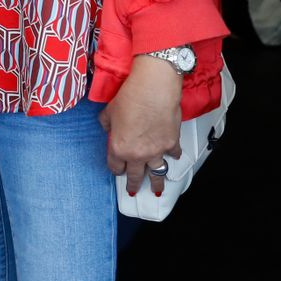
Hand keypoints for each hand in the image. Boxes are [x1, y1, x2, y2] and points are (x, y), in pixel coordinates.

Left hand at [100, 55, 183, 196]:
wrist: (154, 90)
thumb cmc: (130, 98)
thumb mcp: (109, 111)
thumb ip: (107, 124)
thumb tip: (109, 129)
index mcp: (119, 148)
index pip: (115, 166)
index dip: (115, 169)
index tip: (118, 170)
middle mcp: (137, 154)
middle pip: (135, 176)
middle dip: (133, 184)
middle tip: (133, 190)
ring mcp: (156, 151)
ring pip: (156, 173)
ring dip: (156, 183)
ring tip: (156, 190)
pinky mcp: (172, 144)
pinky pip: (173, 155)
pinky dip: (173, 156)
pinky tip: (173, 157)